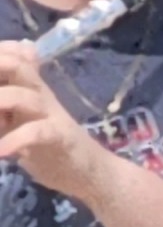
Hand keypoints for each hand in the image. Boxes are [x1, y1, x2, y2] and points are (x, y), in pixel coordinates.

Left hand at [0, 41, 115, 204]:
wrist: (90, 172)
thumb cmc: (50, 145)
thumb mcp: (20, 120)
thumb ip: (6, 99)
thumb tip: (12, 60)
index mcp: (29, 89)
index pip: (13, 57)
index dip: (0, 53)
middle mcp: (40, 96)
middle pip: (18, 66)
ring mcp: (52, 115)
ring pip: (24, 97)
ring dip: (0, 100)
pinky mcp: (61, 137)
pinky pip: (37, 133)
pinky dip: (15, 140)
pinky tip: (1, 151)